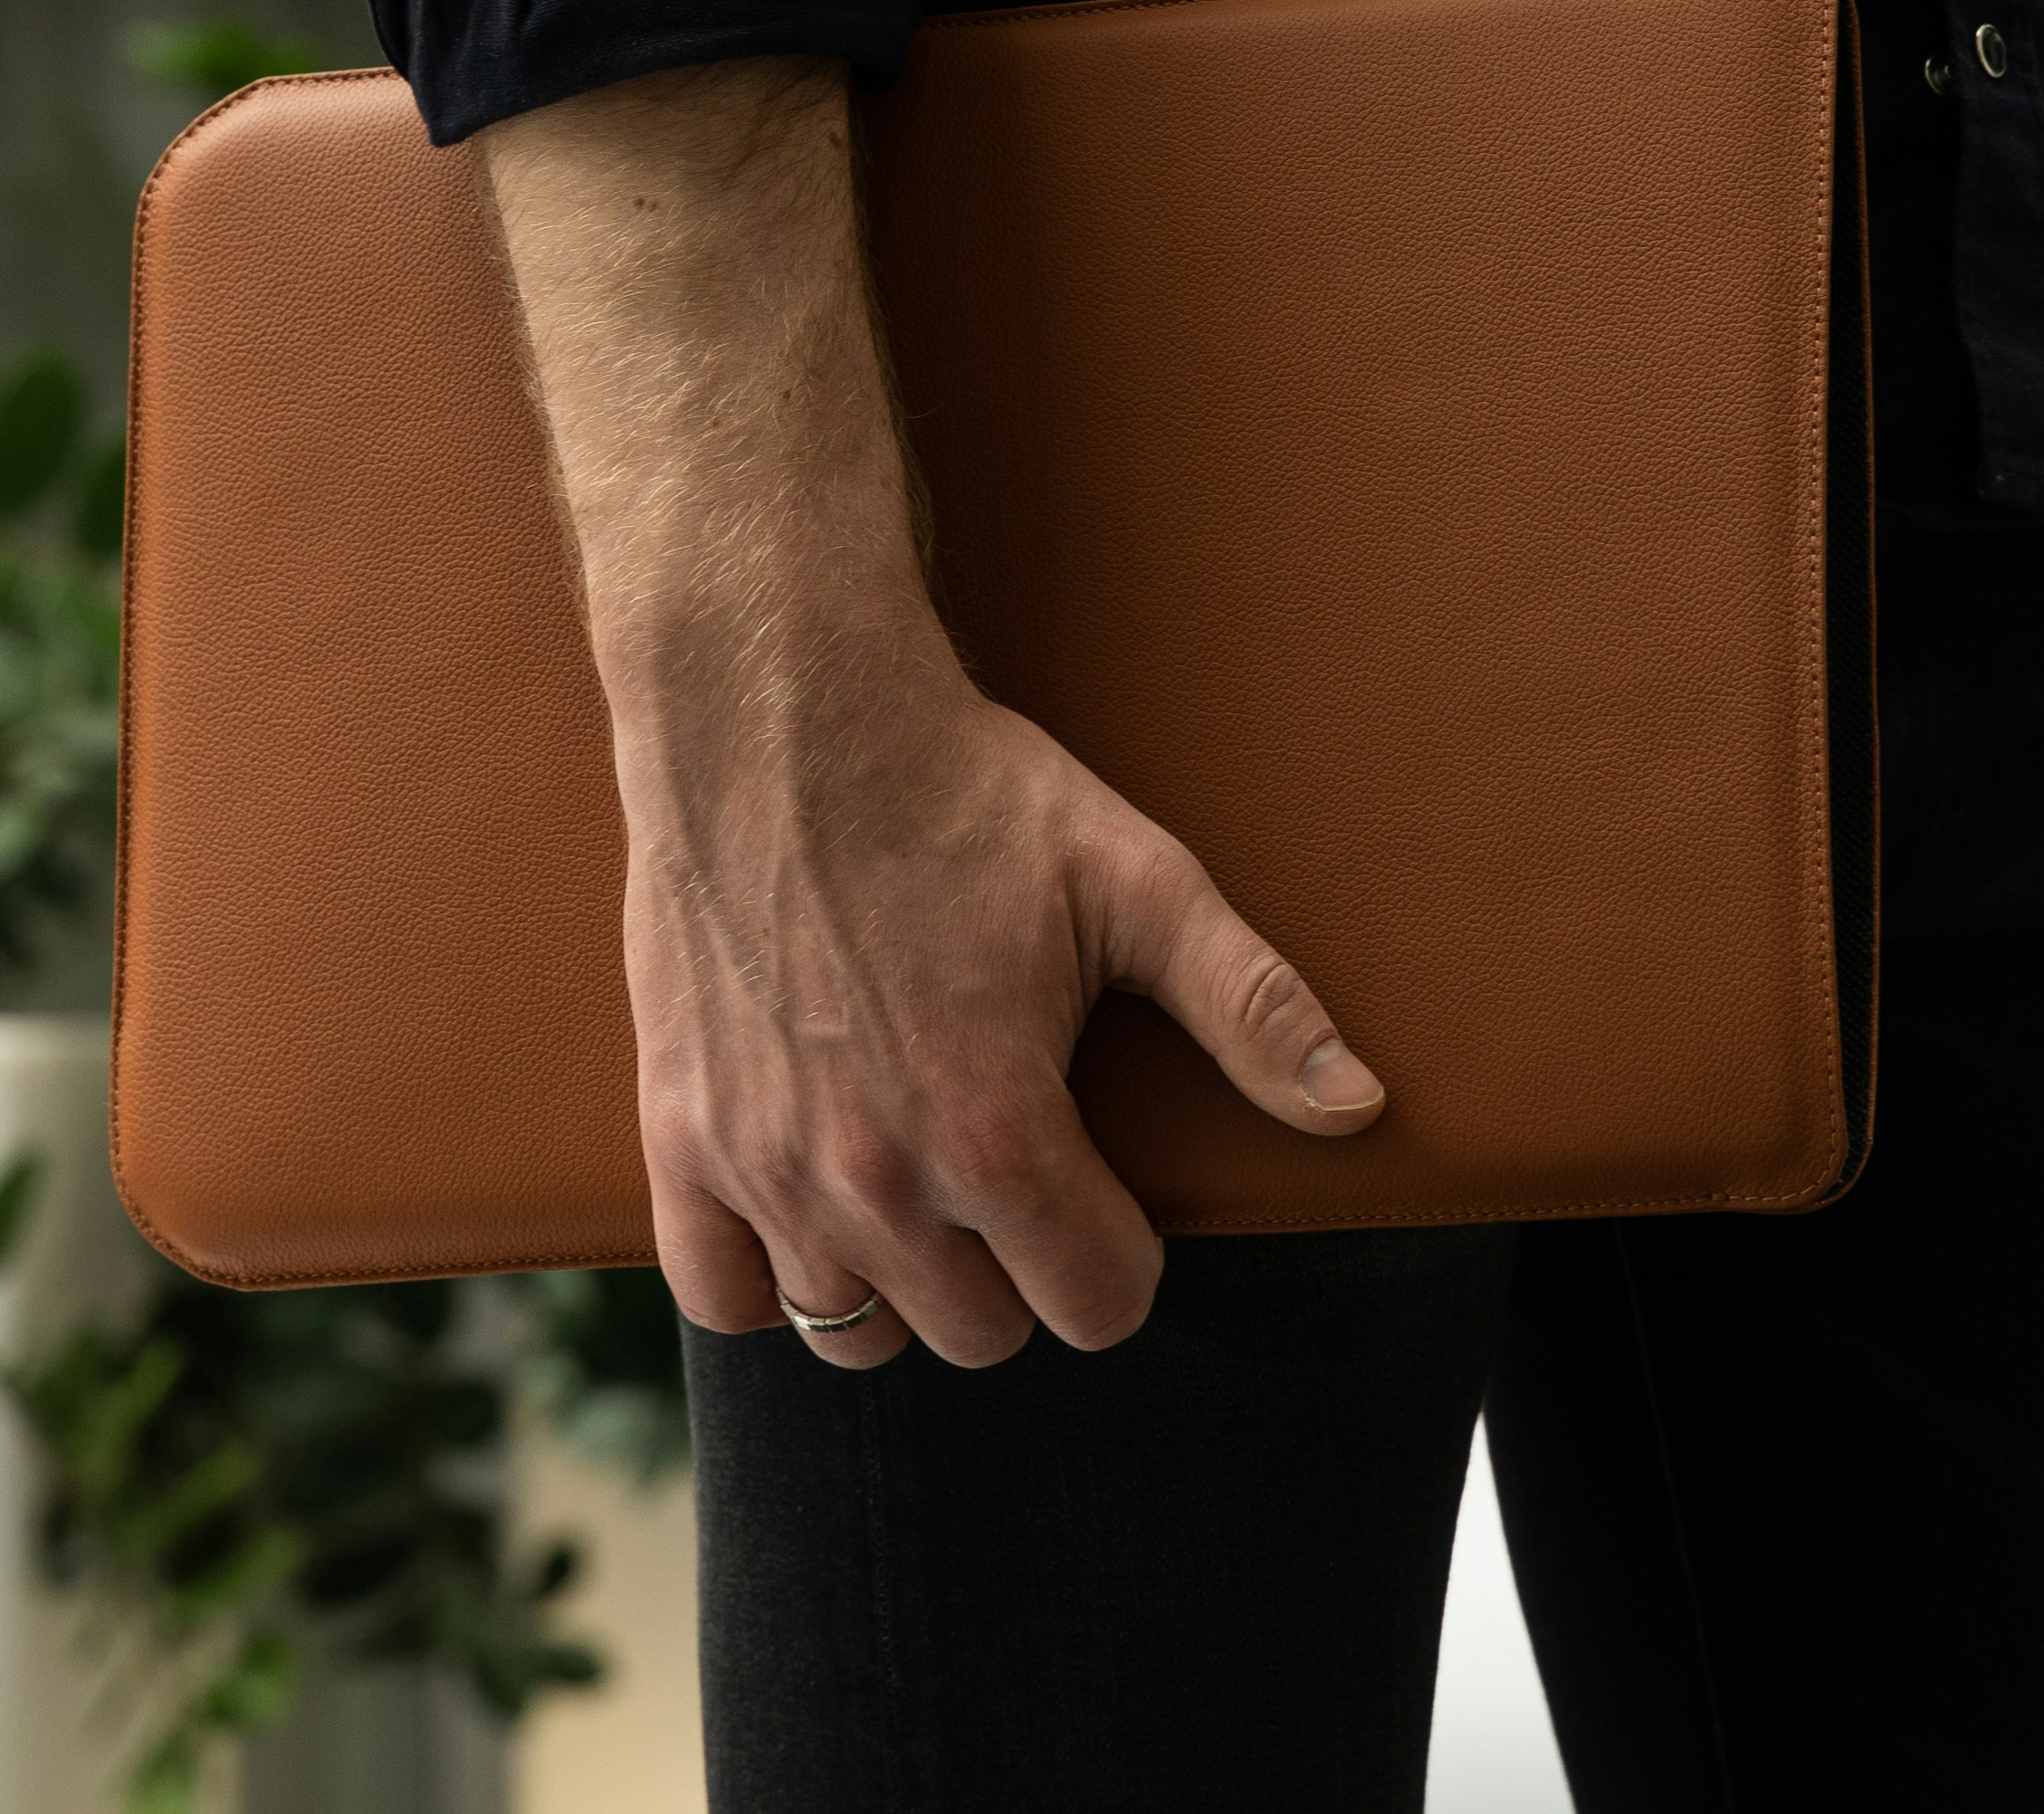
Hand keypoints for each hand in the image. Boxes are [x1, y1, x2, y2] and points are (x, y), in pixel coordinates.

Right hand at [474, 51, 1377, 1375]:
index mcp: (997, 1133)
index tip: (1107, 1190)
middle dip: (1015, 1266)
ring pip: (854, 1331)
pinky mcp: (681, 1135)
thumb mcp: (1134, 881)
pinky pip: (724, 1298)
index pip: (1096, 1308)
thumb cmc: (963, 790)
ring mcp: (766, 1167)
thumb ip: (1250, 1007)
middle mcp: (876, 1179)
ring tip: (918, 1182)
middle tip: (1012, 1165)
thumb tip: (1361, 1106)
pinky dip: (770, 1277)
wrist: (779, 709)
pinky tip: (809, 1207)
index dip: (1121, 1253)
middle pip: (981, 1333)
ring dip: (900, 1279)